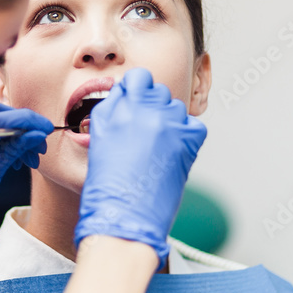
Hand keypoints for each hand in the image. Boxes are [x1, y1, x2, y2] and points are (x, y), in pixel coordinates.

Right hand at [74, 68, 206, 267]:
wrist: (124, 215)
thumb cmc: (107, 182)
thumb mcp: (99, 135)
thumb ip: (112, 107)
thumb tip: (125, 91)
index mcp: (122, 107)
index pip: (138, 78)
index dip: (137, 89)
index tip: (136, 101)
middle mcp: (147, 110)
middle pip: (159, 91)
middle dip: (153, 106)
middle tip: (145, 131)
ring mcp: (170, 124)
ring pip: (177, 108)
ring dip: (169, 121)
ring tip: (156, 147)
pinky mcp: (188, 141)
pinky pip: (194, 125)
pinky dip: (186, 135)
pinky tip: (172, 151)